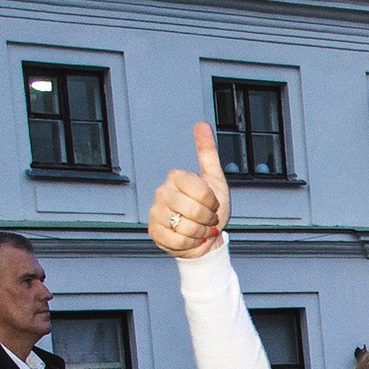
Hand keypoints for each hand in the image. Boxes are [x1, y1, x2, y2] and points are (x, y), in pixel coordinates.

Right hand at [148, 122, 229, 254]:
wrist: (205, 239)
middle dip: (207, 219)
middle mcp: (162, 192)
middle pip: (193, 209)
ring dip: (199, 232)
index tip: (213, 204)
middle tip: (206, 219)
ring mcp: (156, 211)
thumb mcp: (215, 180)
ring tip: (198, 228)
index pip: (200, 190)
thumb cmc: (211, 210)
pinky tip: (189, 238)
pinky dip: (189, 243)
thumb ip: (208, 153)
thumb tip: (202, 125)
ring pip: (185, 226)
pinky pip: (176, 240)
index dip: (212, 202)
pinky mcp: (154, 231)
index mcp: (176, 177)